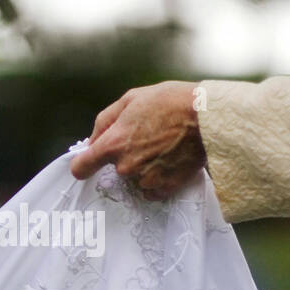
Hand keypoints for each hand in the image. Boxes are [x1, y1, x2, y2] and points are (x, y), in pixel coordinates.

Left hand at [68, 81, 206, 199]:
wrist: (209, 118)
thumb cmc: (170, 102)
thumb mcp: (131, 99)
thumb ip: (105, 121)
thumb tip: (92, 140)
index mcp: (114, 144)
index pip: (81, 167)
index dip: (83, 164)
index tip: (88, 163)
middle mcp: (126, 167)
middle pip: (113, 169)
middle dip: (124, 156)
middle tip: (146, 138)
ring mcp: (146, 180)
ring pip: (134, 179)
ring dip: (142, 167)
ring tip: (162, 147)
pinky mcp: (165, 188)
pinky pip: (151, 190)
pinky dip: (157, 179)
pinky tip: (169, 160)